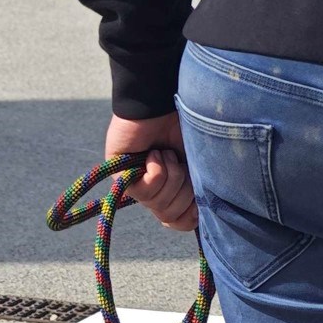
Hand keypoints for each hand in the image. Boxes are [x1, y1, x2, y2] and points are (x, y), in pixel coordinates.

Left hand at [105, 112, 195, 230]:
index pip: (177, 223)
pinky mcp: (120, 177)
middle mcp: (153, 191)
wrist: (166, 99)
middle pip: (170, 216)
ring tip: (166, 153)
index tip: (197, 199)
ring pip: (158, 204)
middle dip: (184, 190)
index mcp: (173, 189)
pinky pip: (144, 190)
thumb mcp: (202, 162)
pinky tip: (153, 153)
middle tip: (181, 162)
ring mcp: (135, 185)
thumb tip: (199, 218)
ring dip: (172, 175)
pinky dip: (157, 170)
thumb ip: (201, 188)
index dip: (189, 217)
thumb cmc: (189, 126)